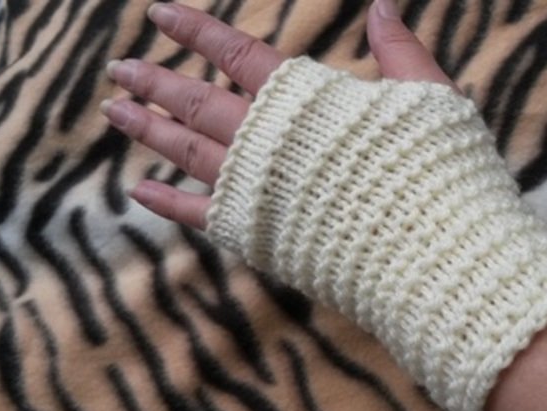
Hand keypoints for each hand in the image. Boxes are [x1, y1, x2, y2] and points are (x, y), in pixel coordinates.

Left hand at [101, 0, 456, 229]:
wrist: (428, 250)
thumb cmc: (432, 172)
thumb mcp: (426, 99)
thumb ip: (397, 51)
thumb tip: (382, 3)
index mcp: (302, 102)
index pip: (236, 54)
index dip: (195, 30)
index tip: (158, 12)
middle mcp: (266, 141)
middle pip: (197, 102)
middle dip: (155, 82)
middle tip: (119, 69)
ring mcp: (254, 189)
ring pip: (186, 151)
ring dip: (148, 130)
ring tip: (115, 111)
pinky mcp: (254, 234)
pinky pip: (199, 215)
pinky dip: (166, 203)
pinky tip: (137, 191)